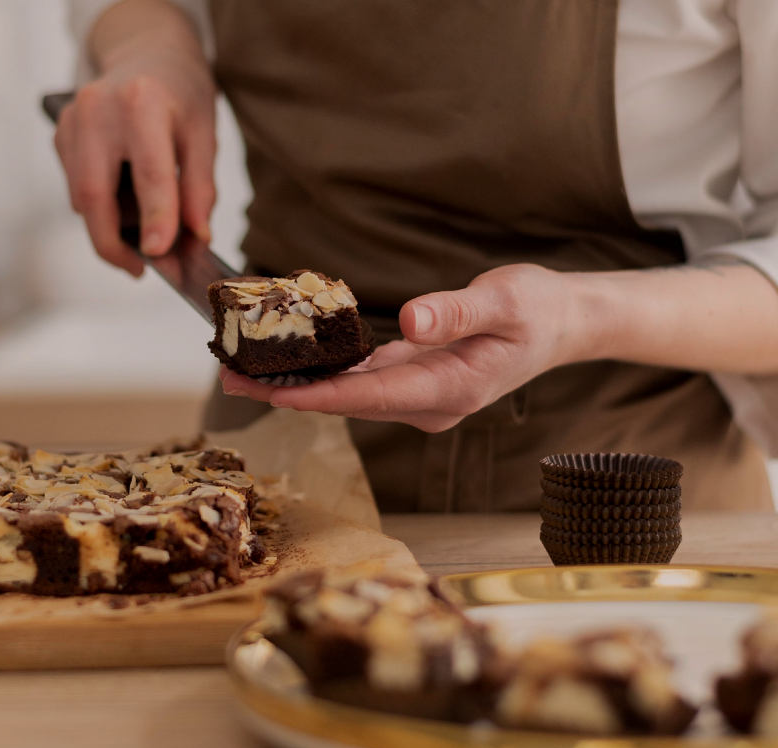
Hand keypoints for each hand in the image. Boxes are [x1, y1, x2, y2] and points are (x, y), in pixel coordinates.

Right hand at [54, 0, 215, 275]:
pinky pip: (76, 188)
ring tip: (141, 230)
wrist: (148, 54)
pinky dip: (100, 207)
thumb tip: (195, 236)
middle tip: (138, 269)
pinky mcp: (60, 135)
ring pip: (80, 198)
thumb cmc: (180, 95)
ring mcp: (72, 122)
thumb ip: (201, 188)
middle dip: (112, 243)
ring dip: (109, 226)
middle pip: (93, 194)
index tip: (159, 254)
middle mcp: (98, 110)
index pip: (149, 173)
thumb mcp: (204, 135)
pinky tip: (124, 200)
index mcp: (143, 104)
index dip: (155, 219)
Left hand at [220, 264, 585, 431]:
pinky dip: (323, 373)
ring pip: (349, 395)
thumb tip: (411, 322)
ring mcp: (421, 396)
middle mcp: (431, 403)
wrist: (561, 326)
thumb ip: (458, 312)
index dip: (322, 395)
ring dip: (298, 386)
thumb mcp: (507, 302)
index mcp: (453, 389)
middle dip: (290, 394)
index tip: (274, 392)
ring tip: (240, 373)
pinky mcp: (413, 382)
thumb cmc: (538, 311)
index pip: (374, 396)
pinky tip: (287, 361)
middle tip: (229, 382)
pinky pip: (360, 381)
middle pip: (349, 403)